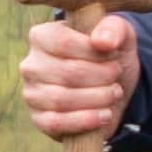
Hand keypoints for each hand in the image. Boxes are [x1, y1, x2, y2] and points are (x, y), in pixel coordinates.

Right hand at [18, 11, 137, 142]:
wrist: (114, 89)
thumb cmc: (110, 56)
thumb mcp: (120, 36)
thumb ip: (114, 28)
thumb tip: (103, 41)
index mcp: (42, 36)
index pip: (63, 43)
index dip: (95, 53)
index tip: (114, 56)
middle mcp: (31, 65)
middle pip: (67, 73)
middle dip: (102, 77)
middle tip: (116, 76)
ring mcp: (32, 93)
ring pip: (61, 99)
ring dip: (98, 98)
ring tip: (114, 93)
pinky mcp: (39, 119)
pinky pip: (56, 122)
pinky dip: (86, 120)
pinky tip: (105, 115)